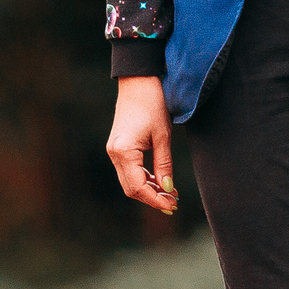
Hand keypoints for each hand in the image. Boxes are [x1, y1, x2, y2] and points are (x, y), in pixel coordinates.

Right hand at [105, 77, 177, 213]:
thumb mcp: (163, 136)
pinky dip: (144, 178)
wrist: (138, 82)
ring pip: (130, 181)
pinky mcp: (119, 147)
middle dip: (152, 198)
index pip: (138, 187)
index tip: (171, 206)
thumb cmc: (153, 104)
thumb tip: (168, 189)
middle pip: (131, 188)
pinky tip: (161, 181)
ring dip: (149, 190)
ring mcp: (114, 151)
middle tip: (174, 204)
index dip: (154, 200)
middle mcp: (115, 154)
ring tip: (171, 194)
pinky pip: (130, 171)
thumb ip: (164, 165)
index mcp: (124, 152)